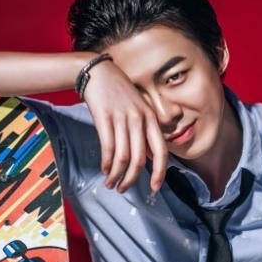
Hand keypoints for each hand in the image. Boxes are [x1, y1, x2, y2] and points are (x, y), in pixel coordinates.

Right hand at [83, 59, 168, 193]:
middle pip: (139, 160)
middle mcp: (139, 120)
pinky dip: (106, 163)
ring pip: (122, 157)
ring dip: (116, 175)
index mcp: (151, 119)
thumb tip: (149, 159)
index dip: (160, 173)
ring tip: (111, 183)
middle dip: (132, 179)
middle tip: (123, 189)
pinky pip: (107, 148)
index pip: (161, 151)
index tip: (155, 188)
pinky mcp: (104, 118)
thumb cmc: (120, 94)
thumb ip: (145, 134)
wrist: (99, 73)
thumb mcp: (139, 111)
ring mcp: (122, 118)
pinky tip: (104, 170)